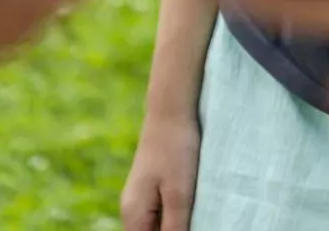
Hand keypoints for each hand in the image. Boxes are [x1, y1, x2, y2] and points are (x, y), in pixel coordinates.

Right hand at [121, 112, 200, 230]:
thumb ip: (175, 230)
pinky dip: (177, 218)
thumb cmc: (176, 149)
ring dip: (178, 227)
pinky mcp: (152, 190)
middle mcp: (132, 212)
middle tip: (194, 217)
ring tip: (196, 213)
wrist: (171, 109)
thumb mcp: (180, 195)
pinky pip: (162, 216)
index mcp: (133, 216)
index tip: (186, 226)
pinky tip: (194, 208)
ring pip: (157, 228)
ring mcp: (141, 200)